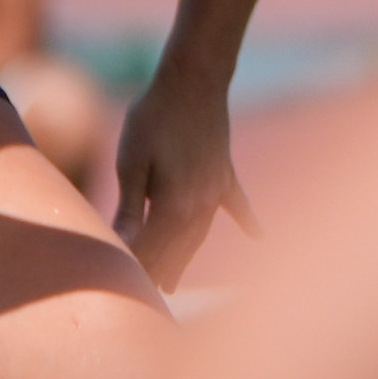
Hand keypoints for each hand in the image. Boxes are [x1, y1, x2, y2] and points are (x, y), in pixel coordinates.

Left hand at [112, 73, 250, 294]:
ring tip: (172, 283)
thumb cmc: (153, 118)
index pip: (152, 249)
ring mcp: (218, 190)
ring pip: (199, 236)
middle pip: (178, 249)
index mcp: (175, 206)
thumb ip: (131, 208)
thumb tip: (122, 245)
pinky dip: (247, 221)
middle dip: (158, 273)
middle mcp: (202, 206)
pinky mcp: (225, 173)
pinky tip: (260, 238)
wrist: (193, 80)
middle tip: (140, 297)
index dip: (134, 268)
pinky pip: (237, 205)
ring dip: (185, 259)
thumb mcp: (131, 164)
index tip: (117, 287)